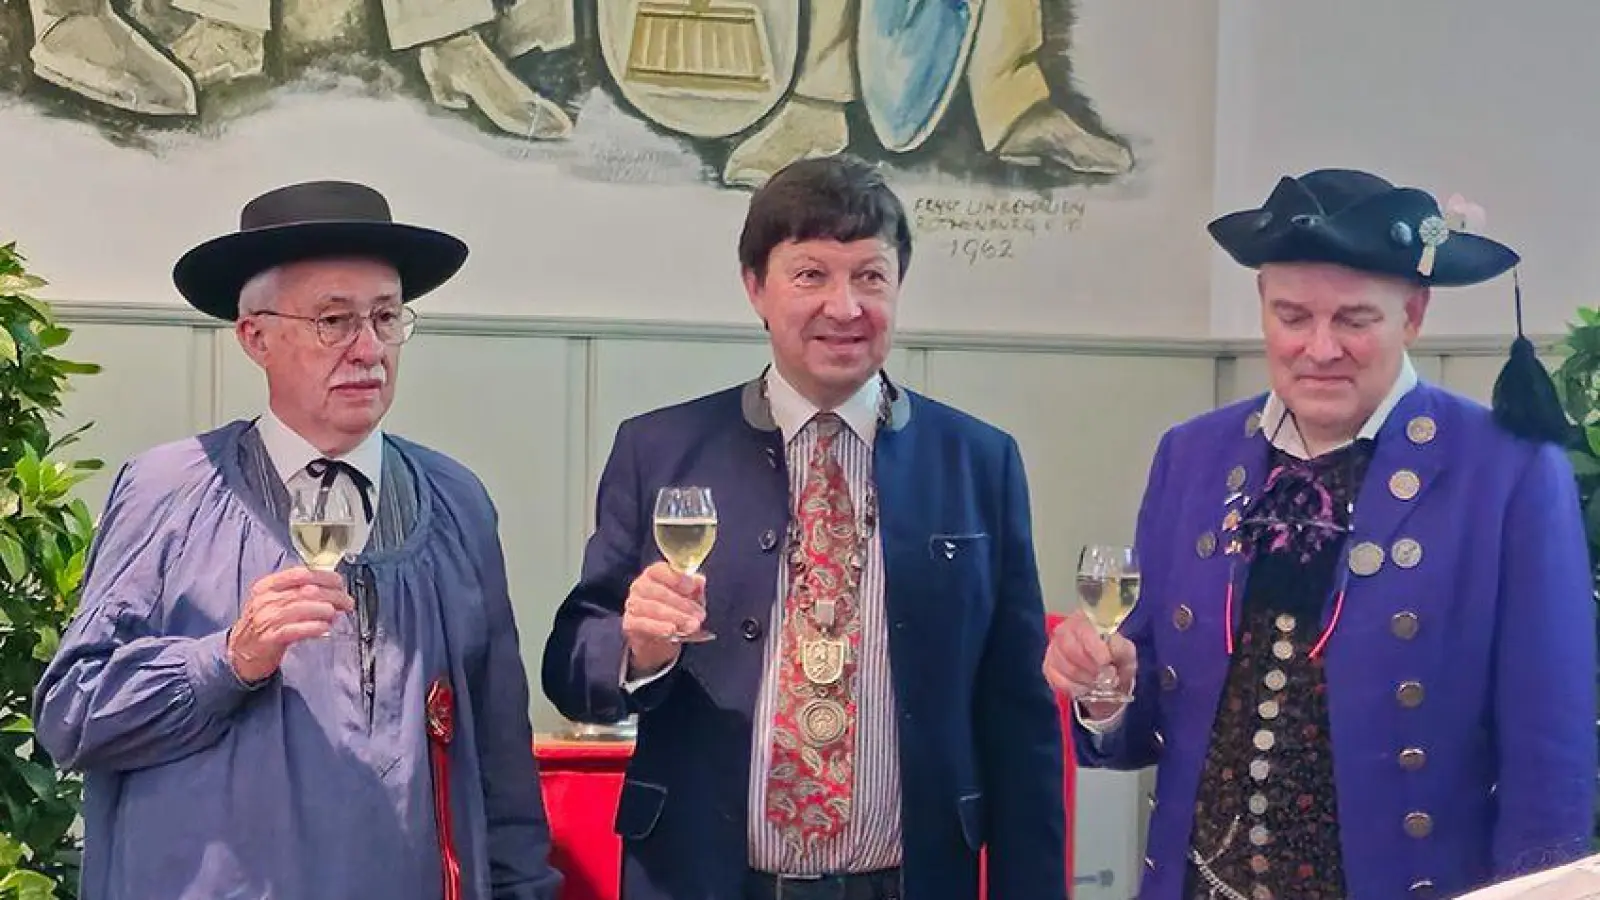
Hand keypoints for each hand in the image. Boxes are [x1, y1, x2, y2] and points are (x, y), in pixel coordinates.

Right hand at [227, 568, 353, 682]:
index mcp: (268, 586)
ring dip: (325, 610)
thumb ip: (298, 593)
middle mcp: (265, 599)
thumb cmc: (263, 624)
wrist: (240, 651)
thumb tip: (331, 590)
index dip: (324, 576)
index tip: (339, 582)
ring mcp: (265, 619)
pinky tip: (325, 628)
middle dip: (332, 595)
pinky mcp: (269, 639)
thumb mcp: (274, 601)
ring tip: (337, 614)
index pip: (300, 573)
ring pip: (301, 608)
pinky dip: (313, 627)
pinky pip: (294, 630)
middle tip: (347, 602)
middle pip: (306, 591)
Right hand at [622, 562, 704, 675]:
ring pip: (653, 608)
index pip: (660, 570)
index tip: (691, 587)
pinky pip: (643, 624)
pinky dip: (658, 627)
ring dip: (676, 617)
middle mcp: (640, 586)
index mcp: (654, 574)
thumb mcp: (689, 598)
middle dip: (683, 604)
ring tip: (693, 625)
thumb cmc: (675, 610)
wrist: (658, 638)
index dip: (676, 578)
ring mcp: (633, 604)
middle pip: (660, 592)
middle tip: (700, 615)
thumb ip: (694, 588)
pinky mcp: (629, 623)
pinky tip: (671, 631)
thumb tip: (699, 580)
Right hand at [1043, 610, 1136, 719]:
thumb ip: (1120, 649)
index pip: (1082, 629)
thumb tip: (1109, 653)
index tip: (1106, 662)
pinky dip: (1073, 688)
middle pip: (1069, 648)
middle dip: (1089, 666)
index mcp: (1083, 620)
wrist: (1106, 679)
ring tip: (1096, 683)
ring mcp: (1053, 649)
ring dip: (1083, 679)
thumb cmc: (1115, 659)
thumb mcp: (1126, 652)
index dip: (1093, 647)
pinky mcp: (1048, 668)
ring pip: (1063, 666)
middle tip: (1103, 676)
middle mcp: (1063, 631)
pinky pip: (1056, 680)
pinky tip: (1084, 688)